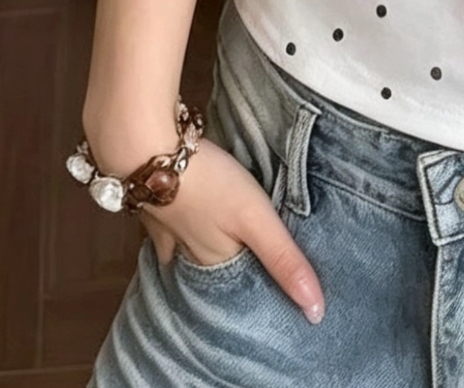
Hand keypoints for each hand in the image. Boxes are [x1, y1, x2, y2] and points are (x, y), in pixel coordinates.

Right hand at [135, 138, 325, 324]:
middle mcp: (190, 256)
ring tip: (226, 261)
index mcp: (216, 264)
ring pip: (194, 253)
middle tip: (255, 280)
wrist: (148, 152)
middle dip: (235, 274)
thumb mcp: (256, 221)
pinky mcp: (156, 210)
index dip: (262, 290)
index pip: (245, 287)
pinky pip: (170, 233)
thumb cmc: (210, 185)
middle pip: (219, 271)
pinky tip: (176, 241)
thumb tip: (315, 312)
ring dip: (208, 256)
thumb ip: (284, 260)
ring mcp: (169, 234)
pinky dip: (177, 237)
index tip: (280, 298)